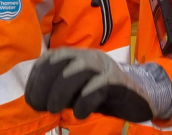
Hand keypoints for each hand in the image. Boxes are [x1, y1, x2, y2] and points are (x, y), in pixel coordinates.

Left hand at [25, 47, 162, 122]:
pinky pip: (97, 86)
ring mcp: (103, 66)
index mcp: (76, 56)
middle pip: (60, 60)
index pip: (49, 58)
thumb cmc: (102, 95)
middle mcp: (89, 56)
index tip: (32, 100)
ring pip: (77, 69)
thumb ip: (59, 90)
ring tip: (55, 109)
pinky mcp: (117, 81)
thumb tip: (35, 99)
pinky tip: (81, 115)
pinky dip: (84, 102)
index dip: (36, 78)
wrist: (138, 98)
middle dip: (44, 84)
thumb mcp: (76, 91)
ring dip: (61, 91)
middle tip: (42, 107)